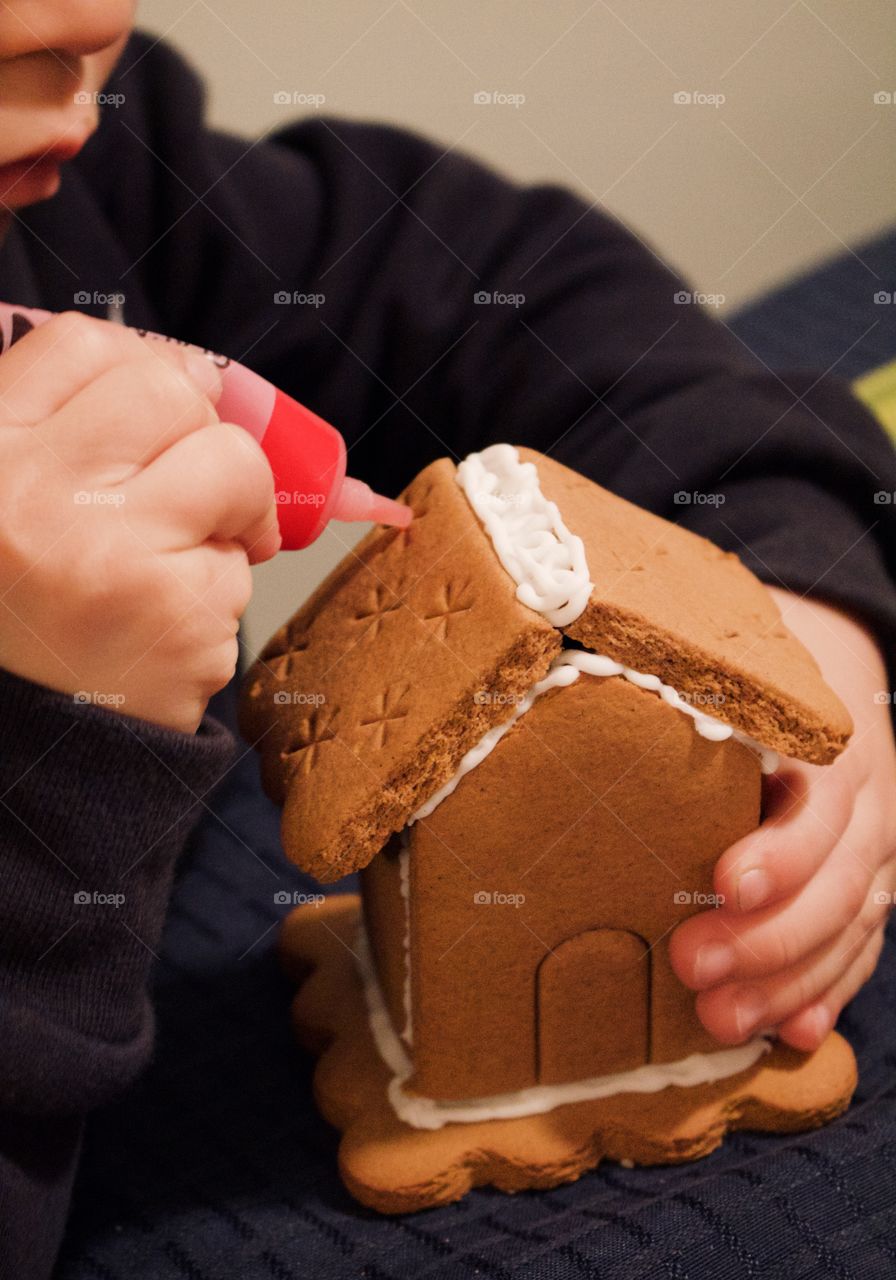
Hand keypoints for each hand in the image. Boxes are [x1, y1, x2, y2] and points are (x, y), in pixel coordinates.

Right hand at [0, 312, 279, 732]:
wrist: (31, 746)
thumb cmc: (28, 616)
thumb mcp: (13, 502)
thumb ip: (69, 428)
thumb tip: (184, 370)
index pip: (83, 345)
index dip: (140, 366)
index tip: (162, 409)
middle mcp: (36, 496)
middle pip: (171, 389)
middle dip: (199, 433)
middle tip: (187, 487)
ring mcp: (112, 553)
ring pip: (235, 463)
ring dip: (232, 508)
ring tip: (183, 557)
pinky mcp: (181, 613)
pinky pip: (244, 559)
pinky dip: (222, 585)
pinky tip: (168, 621)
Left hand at [670, 587, 895, 1049]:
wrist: (837, 674)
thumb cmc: (760, 676)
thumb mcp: (739, 666)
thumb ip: (682, 674)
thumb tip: (577, 643)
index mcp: (828, 742)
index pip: (823, 801)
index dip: (783, 851)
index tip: (726, 883)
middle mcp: (864, 802)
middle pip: (837, 882)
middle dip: (769, 939)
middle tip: (693, 969)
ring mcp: (872, 851)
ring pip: (851, 927)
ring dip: (789, 983)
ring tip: (721, 1021)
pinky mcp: (866, 886)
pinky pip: (859, 949)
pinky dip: (827, 993)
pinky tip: (793, 1034)